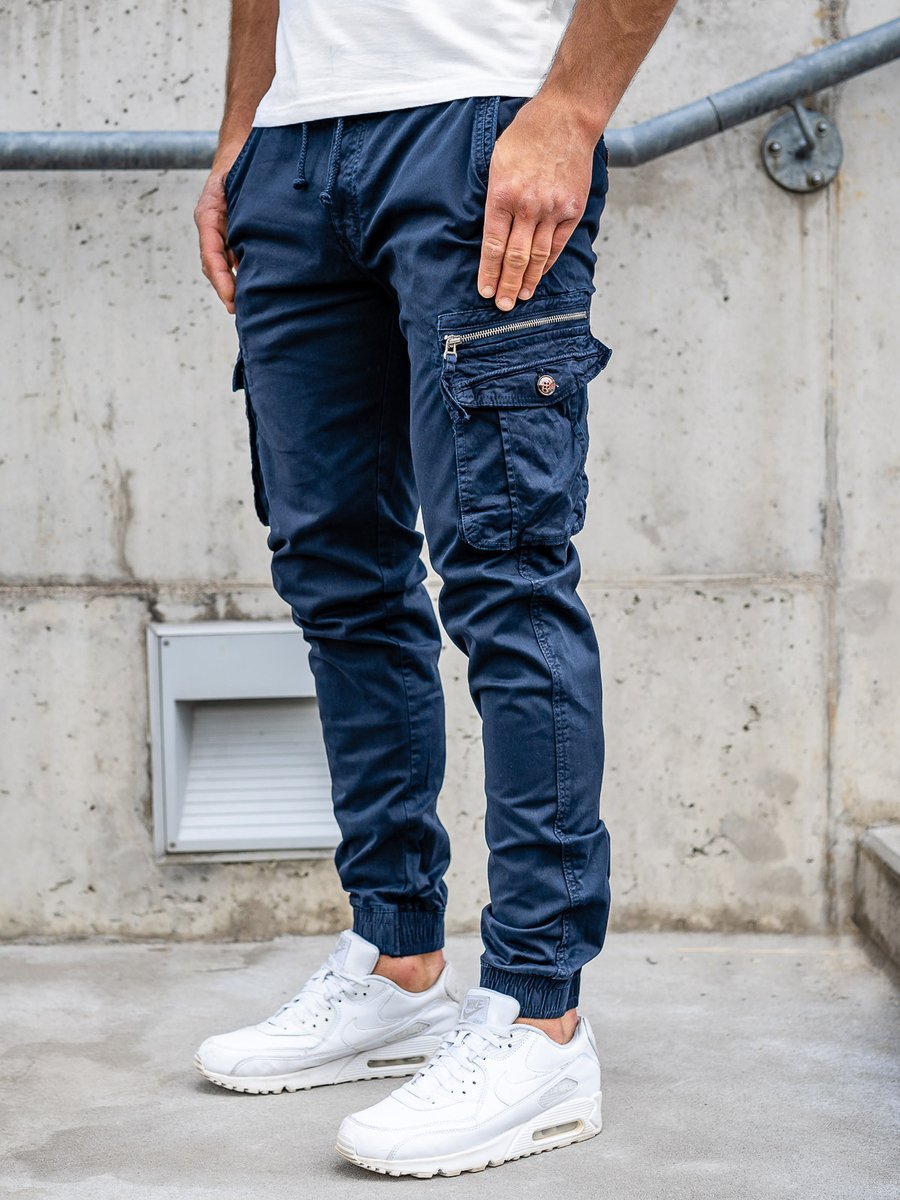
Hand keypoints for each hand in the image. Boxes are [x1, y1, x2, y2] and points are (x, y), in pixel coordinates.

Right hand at [194, 152, 239, 313]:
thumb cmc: (243, 161)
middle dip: (225, 288)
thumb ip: (241, 212)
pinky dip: (239, 273)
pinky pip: (231, 256)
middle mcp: (211, 224)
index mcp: (208, 214)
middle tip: (239, 310)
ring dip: (231, 284)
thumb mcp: (239, 184)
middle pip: (213, 264)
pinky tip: (251, 286)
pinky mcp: (231, 230)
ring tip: (245, 305)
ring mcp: (219, 228)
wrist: (244, 144)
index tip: (232, 299)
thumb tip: (248, 247)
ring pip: (220, 263)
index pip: (211, 254)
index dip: (221, 278)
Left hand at [477, 95, 598, 310]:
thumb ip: (494, 197)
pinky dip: (548, 264)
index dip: (489, 272)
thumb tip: (491, 230)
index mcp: (503, 195)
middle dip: (507, 285)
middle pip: (515, 257)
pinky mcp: (572, 210)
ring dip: (528, 281)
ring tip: (521, 297)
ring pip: (538, 256)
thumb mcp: (497, 162)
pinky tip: (540, 276)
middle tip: (502, 306)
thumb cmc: (527, 136)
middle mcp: (528, 206)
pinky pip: (558, 245)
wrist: (566, 118)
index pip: (493, 245)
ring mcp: (553, 210)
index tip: (486, 291)